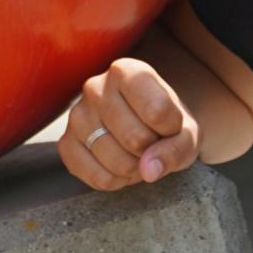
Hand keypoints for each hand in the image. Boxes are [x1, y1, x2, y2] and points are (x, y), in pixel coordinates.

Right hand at [58, 57, 199, 190]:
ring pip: (117, 162)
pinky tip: (120, 166)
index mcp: (127, 71)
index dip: (173, 128)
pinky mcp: (66, 144)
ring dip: (136, 169)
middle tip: (151, 142)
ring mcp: (76, 115)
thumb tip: (148, 170)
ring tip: (136, 154)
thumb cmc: (166, 124)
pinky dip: (117, 181)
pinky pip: (98, 178)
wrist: (145, 128)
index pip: (157, 111)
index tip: (170, 123)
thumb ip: (175, 149)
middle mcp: (95, 87)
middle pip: (135, 139)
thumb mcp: (186, 132)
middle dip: (151, 151)